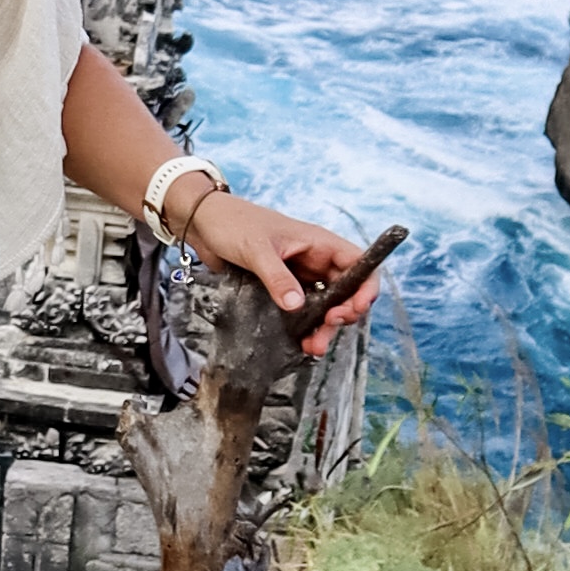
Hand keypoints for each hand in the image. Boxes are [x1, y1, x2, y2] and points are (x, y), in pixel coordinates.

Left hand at [195, 196, 390, 355]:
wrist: (203, 223)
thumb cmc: (233, 223)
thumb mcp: (256, 249)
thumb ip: (277, 277)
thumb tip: (296, 306)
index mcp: (318, 243)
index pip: (359, 263)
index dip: (366, 287)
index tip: (356, 309)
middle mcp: (314, 260)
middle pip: (346, 291)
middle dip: (344, 314)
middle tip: (328, 328)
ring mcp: (299, 276)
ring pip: (325, 306)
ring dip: (324, 327)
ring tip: (313, 347)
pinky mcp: (282, 289)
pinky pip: (303, 311)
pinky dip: (306, 328)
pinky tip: (301, 343)